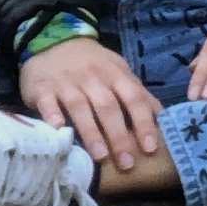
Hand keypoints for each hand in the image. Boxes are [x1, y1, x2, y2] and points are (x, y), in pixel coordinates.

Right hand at [18, 38, 165, 165]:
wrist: (54, 42)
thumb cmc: (93, 64)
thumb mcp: (119, 72)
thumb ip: (138, 95)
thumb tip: (164, 119)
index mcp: (115, 75)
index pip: (133, 98)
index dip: (143, 122)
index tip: (150, 148)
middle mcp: (93, 78)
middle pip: (108, 107)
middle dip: (119, 136)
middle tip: (127, 163)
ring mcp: (66, 83)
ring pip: (80, 107)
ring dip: (91, 132)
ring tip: (100, 156)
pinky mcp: (43, 88)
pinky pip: (48, 102)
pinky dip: (53, 115)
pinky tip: (58, 129)